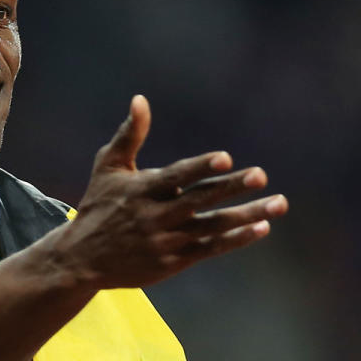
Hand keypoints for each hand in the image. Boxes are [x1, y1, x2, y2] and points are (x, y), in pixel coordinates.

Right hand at [54, 95, 287, 288]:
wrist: (82, 259)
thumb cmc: (97, 205)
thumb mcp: (108, 167)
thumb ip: (129, 135)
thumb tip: (140, 99)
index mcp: (142, 190)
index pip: (177, 176)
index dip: (201, 167)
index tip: (225, 157)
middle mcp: (156, 216)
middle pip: (200, 200)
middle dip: (231, 188)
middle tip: (260, 175)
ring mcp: (167, 240)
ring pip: (213, 226)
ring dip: (247, 215)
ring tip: (278, 203)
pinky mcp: (174, 261)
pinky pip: (211, 249)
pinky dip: (236, 239)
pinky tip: (261, 228)